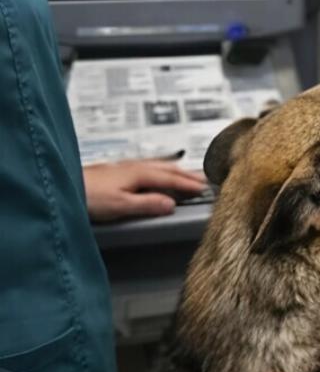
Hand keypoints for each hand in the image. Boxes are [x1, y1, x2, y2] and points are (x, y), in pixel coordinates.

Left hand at [83, 159, 206, 221]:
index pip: (171, 179)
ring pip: (158, 166)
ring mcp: (126, 167)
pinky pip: (148, 167)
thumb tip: (172, 204)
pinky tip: (157, 172)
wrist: (63, 185)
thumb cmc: (90, 196)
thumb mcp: (121, 205)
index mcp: (140, 174)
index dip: (188, 184)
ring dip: (175, 170)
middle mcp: (135, 167)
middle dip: (186, 174)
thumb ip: (148, 204)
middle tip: (203, 179)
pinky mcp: (117, 171)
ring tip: (186, 174)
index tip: (204, 188)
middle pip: (167, 169)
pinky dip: (161, 169)